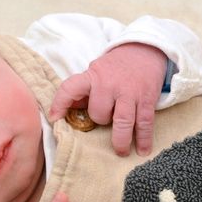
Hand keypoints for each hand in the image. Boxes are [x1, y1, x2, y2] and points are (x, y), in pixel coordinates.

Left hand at [48, 42, 167, 156]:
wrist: (145, 49)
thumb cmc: (117, 65)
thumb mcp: (96, 70)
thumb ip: (85, 90)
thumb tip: (68, 111)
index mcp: (93, 75)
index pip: (70, 88)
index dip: (60, 104)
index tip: (55, 119)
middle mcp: (110, 84)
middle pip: (98, 113)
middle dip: (101, 120)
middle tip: (107, 120)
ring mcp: (130, 92)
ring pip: (122, 122)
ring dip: (121, 140)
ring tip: (121, 151)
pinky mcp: (146, 99)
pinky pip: (144, 123)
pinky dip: (143, 139)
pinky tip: (142, 150)